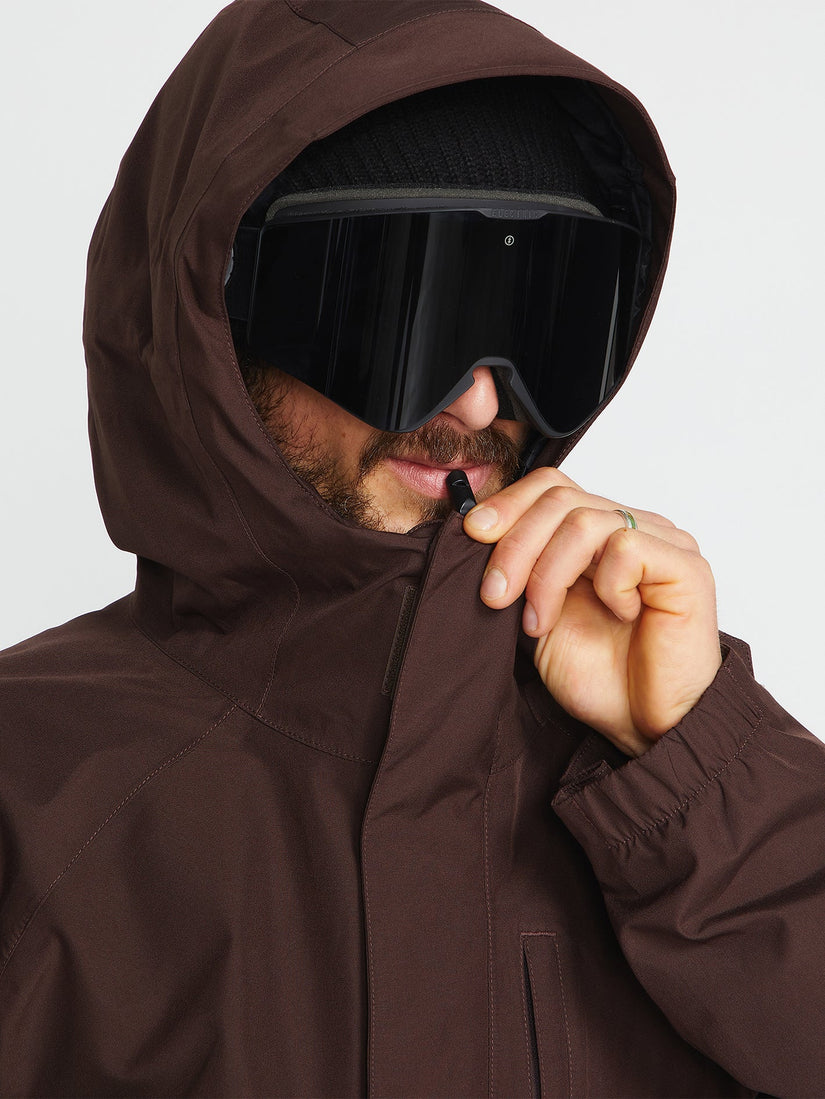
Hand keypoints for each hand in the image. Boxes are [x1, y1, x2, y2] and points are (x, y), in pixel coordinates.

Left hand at [464, 467, 721, 756]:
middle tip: (495, 595)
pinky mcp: (686, 566)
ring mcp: (664, 542)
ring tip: (540, 621)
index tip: (472, 535)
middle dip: (514, 547)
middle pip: (559, 499)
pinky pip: (626, 548)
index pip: (551, 486)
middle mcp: (633, 527)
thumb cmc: (600, 676)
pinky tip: (619, 616)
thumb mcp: (538, 612)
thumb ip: (520, 567)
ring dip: (548, 574)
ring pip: (584, 521)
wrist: (644, 728)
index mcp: (600, 532)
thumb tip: (475, 528)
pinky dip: (607, 586)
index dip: (508, 504)